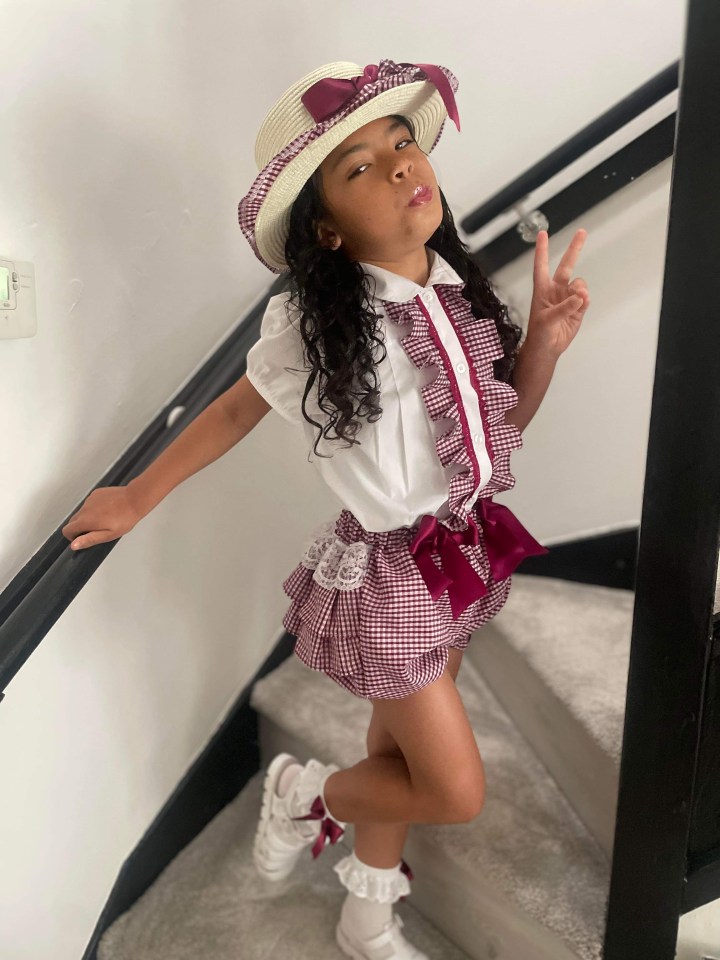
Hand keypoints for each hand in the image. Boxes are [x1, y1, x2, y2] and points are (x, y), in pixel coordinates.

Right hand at [61, 485, 142, 550]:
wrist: (134, 499)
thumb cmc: (125, 518)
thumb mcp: (108, 535)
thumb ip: (89, 539)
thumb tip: (74, 545)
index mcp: (86, 520)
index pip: (67, 530)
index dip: (72, 537)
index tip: (82, 538)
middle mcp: (85, 508)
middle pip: (73, 521)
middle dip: (81, 527)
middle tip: (97, 530)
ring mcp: (90, 499)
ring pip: (82, 511)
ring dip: (88, 517)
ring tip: (106, 519)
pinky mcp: (96, 493)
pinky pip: (90, 503)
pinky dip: (95, 508)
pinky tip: (108, 510)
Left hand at [526, 228, 589, 358]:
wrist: (548, 348)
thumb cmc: (540, 333)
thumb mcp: (546, 320)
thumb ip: (563, 308)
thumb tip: (579, 297)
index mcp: (542, 289)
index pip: (542, 265)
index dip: (542, 250)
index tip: (543, 233)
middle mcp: (556, 289)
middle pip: (567, 265)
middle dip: (575, 248)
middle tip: (582, 231)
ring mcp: (568, 297)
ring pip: (580, 284)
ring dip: (581, 289)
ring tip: (577, 301)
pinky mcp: (578, 307)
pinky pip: (585, 298)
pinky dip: (585, 300)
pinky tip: (580, 306)